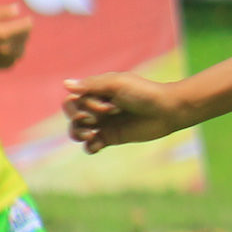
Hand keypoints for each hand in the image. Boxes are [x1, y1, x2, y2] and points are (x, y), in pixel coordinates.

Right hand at [0, 4, 32, 69]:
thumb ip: (4, 12)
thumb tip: (18, 9)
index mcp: (2, 34)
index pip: (25, 27)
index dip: (27, 22)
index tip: (28, 19)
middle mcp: (5, 49)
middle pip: (24, 39)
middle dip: (24, 32)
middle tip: (21, 28)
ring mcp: (2, 60)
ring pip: (20, 51)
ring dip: (20, 44)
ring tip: (16, 38)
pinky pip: (12, 61)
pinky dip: (13, 55)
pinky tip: (9, 49)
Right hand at [64, 72, 193, 150]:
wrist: (166, 110)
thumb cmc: (143, 93)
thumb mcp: (117, 84)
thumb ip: (92, 85)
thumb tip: (65, 85)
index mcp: (96, 92)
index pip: (73, 100)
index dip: (82, 105)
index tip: (106, 107)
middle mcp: (97, 107)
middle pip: (72, 114)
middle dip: (77, 118)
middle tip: (96, 120)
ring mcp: (104, 123)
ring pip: (78, 130)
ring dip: (77, 133)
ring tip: (89, 135)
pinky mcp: (112, 138)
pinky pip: (92, 145)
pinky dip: (89, 147)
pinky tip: (95, 145)